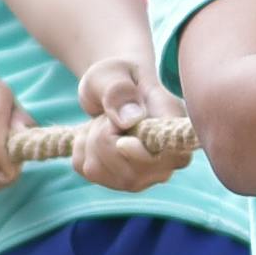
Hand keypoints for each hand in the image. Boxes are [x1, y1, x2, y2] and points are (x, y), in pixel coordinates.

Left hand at [71, 55, 199, 192]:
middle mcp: (166, 159)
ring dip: (89, 141)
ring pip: (101, 171)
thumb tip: (129, 119)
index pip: (172, 158)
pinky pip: (87, 170)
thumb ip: (119, 91)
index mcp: (174, 126)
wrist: (112, 89)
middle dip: (102, 137)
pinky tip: (95, 133)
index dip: (142, 156)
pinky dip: (82, 148)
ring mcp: (145, 175)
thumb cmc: (118, 77)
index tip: (121, 141)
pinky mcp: (120, 180)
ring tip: (103, 120)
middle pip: (128, 171)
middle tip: (108, 114)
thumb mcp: (113, 73)